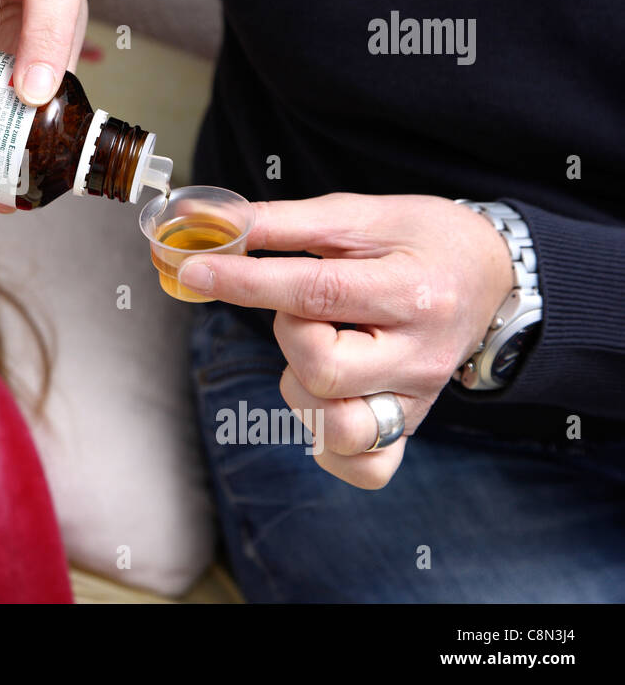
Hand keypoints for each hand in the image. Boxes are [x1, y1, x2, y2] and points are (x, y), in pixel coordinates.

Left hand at [175, 193, 513, 488]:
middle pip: (324, 370)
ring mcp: (417, 400)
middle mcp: (421, 355)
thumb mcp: (356, 216)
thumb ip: (277, 222)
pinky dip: (327, 441)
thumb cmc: (418, 240)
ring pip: (336, 428)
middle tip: (304, 311)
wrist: (489, 274)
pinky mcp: (410, 428)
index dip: (246, 283)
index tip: (194, 271)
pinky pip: (363, 468)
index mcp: (413, 291)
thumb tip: (201, 219)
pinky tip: (326, 396)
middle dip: (289, 336)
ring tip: (319, 350)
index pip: (317, 294)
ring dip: (303, 390)